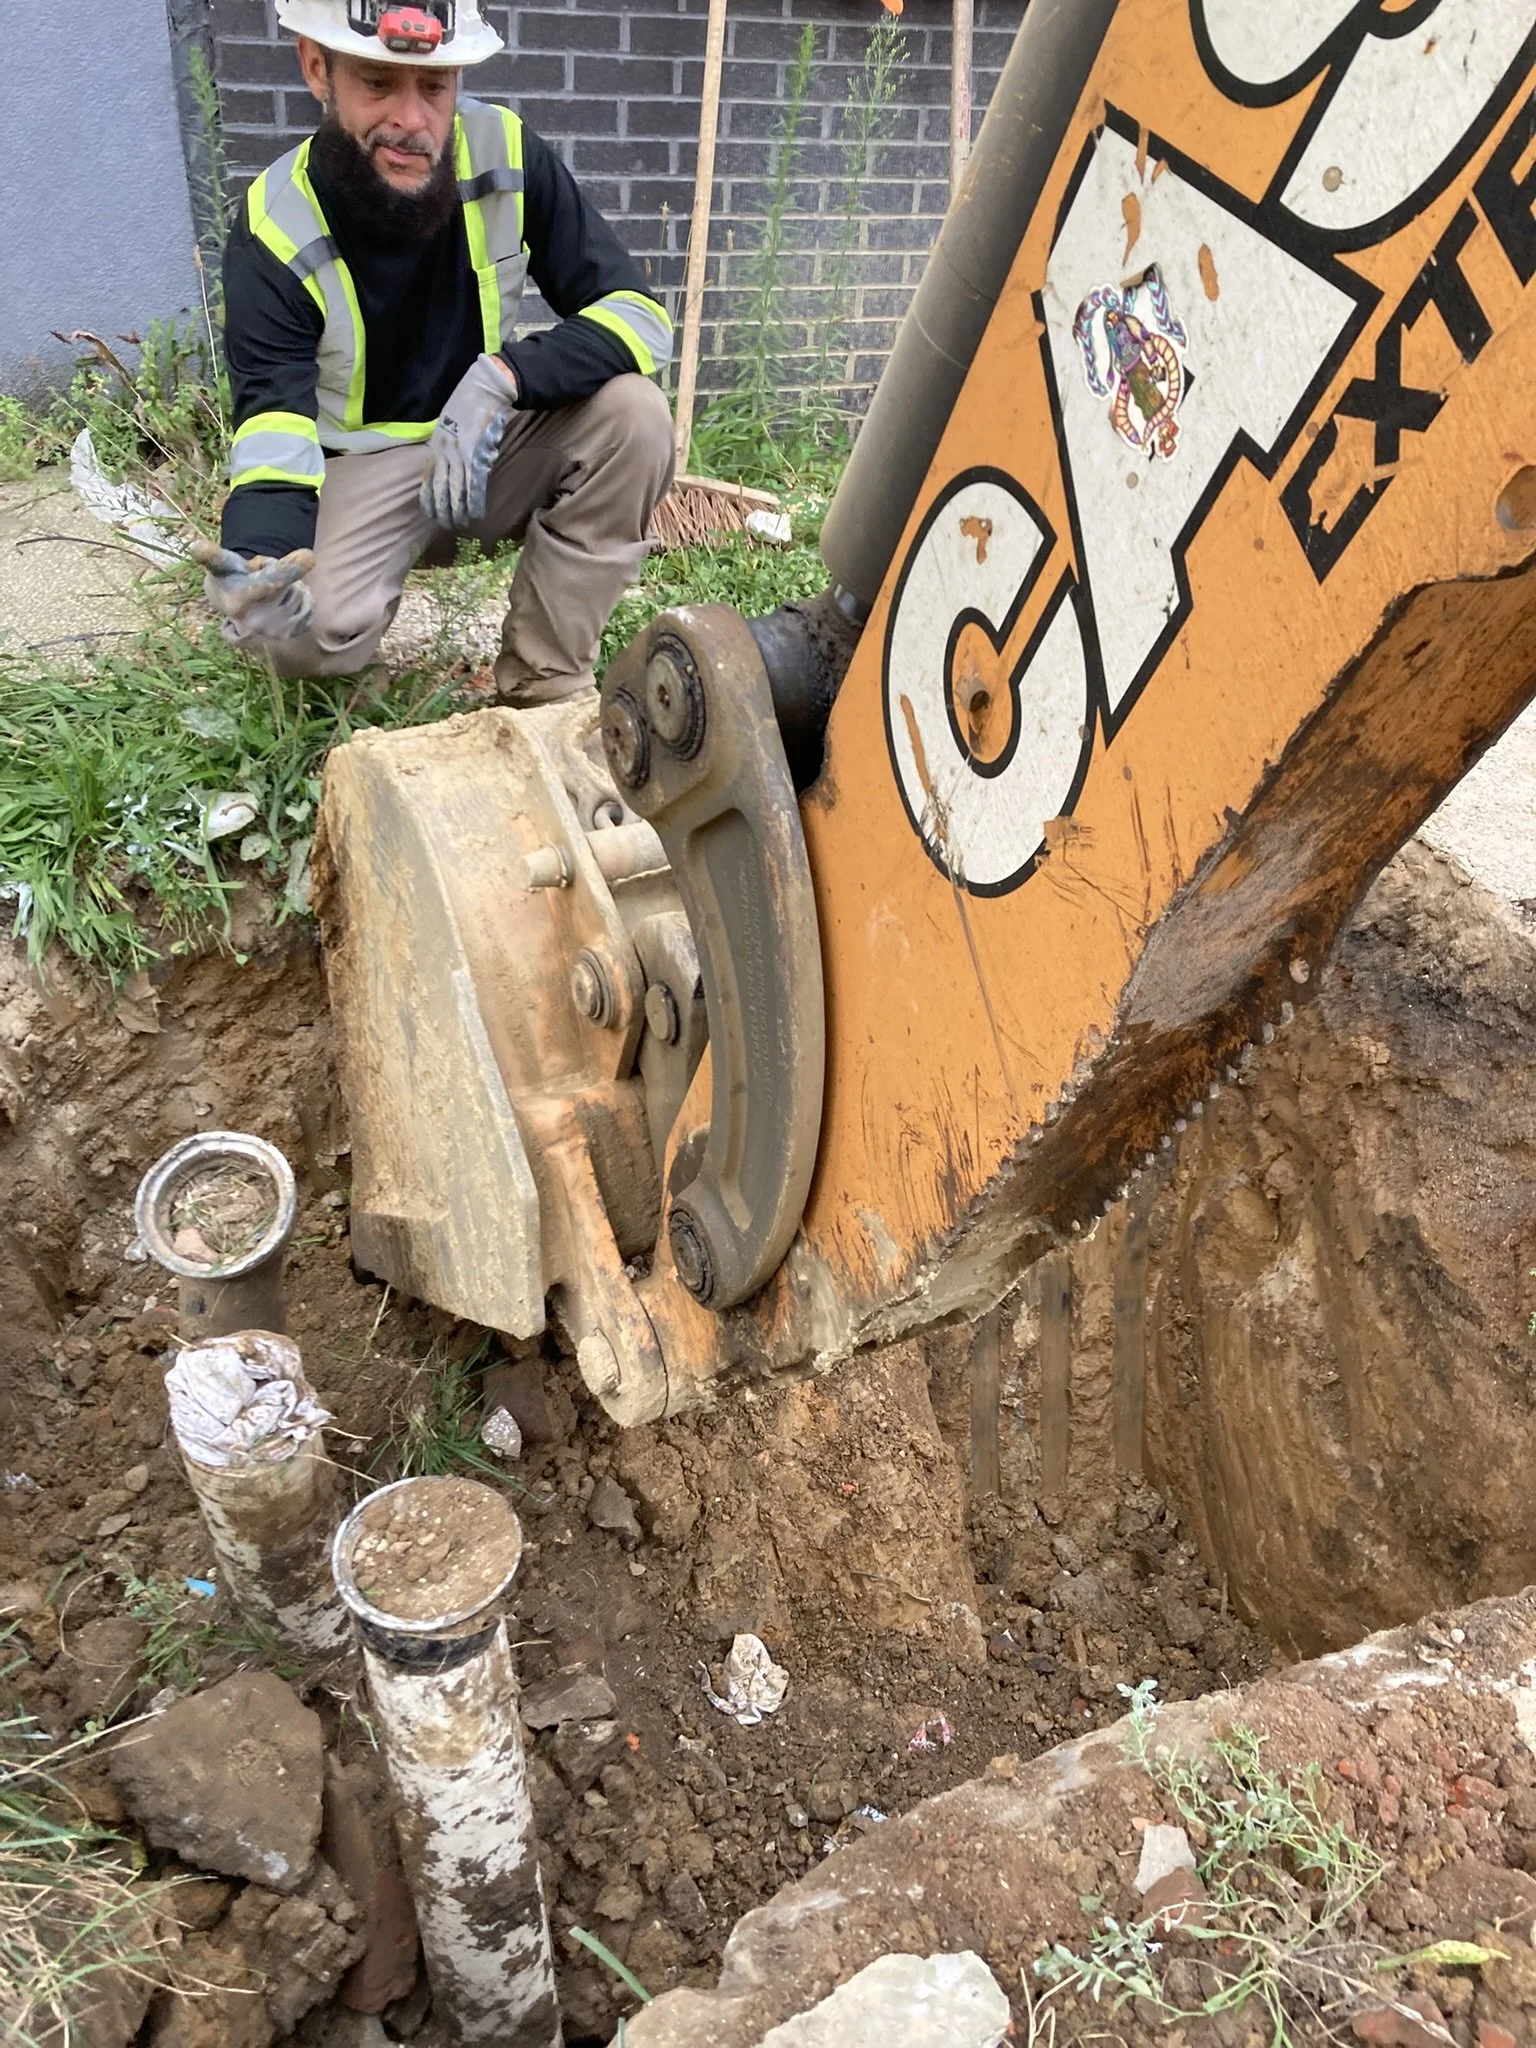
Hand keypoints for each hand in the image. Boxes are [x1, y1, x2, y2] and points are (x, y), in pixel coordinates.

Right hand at [190, 539, 315, 642]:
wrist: (237, 607)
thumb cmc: (229, 577)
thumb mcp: (220, 564)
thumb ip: (212, 555)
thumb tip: (195, 547)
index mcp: (239, 603)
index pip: (270, 582)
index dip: (289, 569)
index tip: (310, 556)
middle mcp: (256, 623)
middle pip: (286, 583)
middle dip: (277, 573)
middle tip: (260, 577)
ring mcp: (274, 632)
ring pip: (299, 593)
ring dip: (290, 585)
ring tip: (270, 589)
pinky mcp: (291, 634)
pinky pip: (309, 606)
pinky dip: (302, 597)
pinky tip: (284, 600)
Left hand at [420, 353, 517, 530]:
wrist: (484, 388)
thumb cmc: (468, 402)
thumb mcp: (447, 422)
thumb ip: (447, 444)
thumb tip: (453, 464)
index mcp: (436, 443)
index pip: (427, 475)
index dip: (427, 496)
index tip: (428, 512)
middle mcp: (444, 451)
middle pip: (439, 487)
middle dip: (441, 508)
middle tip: (445, 525)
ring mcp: (460, 454)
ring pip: (455, 489)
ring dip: (458, 509)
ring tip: (460, 524)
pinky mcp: (476, 455)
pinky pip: (474, 484)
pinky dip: (474, 500)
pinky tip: (475, 513)